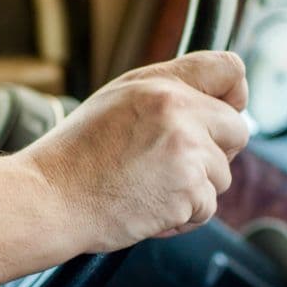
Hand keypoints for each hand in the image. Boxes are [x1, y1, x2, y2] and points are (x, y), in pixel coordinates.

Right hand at [20, 51, 249, 252]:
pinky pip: (208, 207)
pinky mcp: (189, 190)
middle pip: (237, 129)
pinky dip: (183, 216)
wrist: (49, 198)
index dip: (233, 94)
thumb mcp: (116, 103)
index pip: (229, 69)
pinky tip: (147, 208)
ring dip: (195, 189)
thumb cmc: (75, 158)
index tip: (226, 110)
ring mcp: (186, 150)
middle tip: (175, 166)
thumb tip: (212, 104)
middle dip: (215, 153)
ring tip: (148, 189)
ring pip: (223, 174)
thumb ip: (164, 97)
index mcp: (159, 84)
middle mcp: (177, 110)